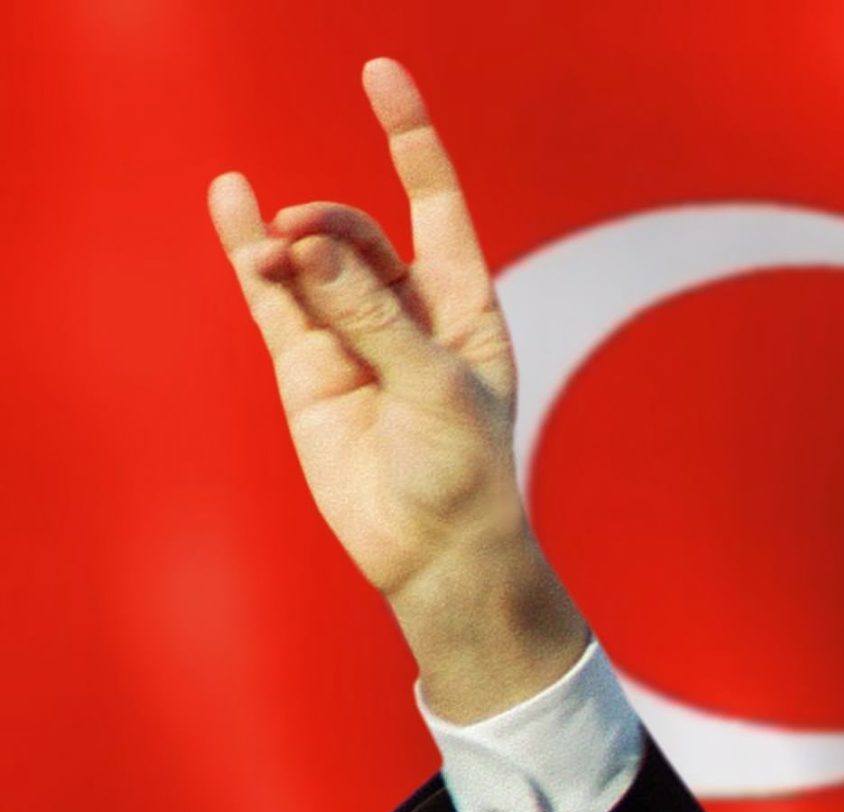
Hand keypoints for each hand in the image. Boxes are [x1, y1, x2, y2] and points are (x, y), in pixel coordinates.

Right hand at [210, 56, 584, 714]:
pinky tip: (230, 203)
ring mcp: (353, 338)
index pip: (437, 206)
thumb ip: (371, 316)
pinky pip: (274, 297)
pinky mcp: (309, 368)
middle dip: (329, 224)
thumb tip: (307, 246)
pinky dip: (249, 252)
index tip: (382, 76)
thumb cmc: (464, 472)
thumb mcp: (433, 386)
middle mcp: (408, 314)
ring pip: (312, 264)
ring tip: (271, 248)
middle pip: (361, 235)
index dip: (412, 141)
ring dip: (287, 246)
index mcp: (464, 308)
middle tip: (302, 239)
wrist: (436, 553)